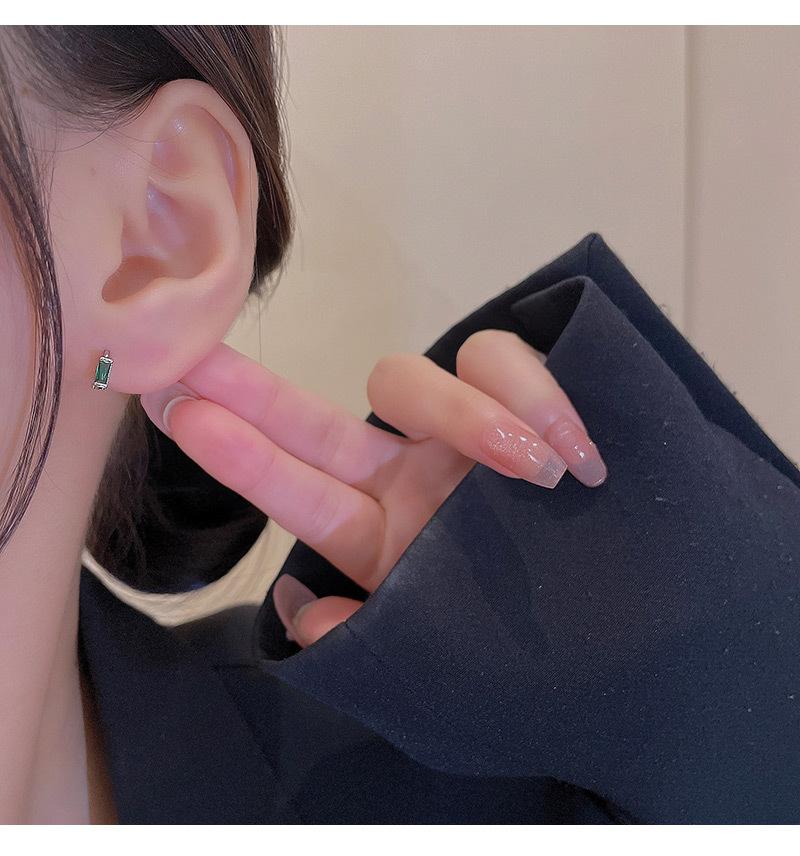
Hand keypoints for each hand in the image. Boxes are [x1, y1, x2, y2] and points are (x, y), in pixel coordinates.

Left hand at [140, 330, 605, 646]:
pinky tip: (576, 454)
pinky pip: (503, 361)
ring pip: (414, 379)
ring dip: (468, 416)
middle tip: (196, 361)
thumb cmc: (541, 663)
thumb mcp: (445, 676)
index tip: (179, 415)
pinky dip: (536, 396)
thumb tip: (309, 613)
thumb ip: (369, 646)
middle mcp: (409, 480)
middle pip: (322, 421)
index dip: (243, 455)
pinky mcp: (525, 403)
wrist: (645, 641)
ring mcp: (462, 437)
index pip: (301, 490)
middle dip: (257, 390)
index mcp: (383, 539)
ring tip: (536, 473)